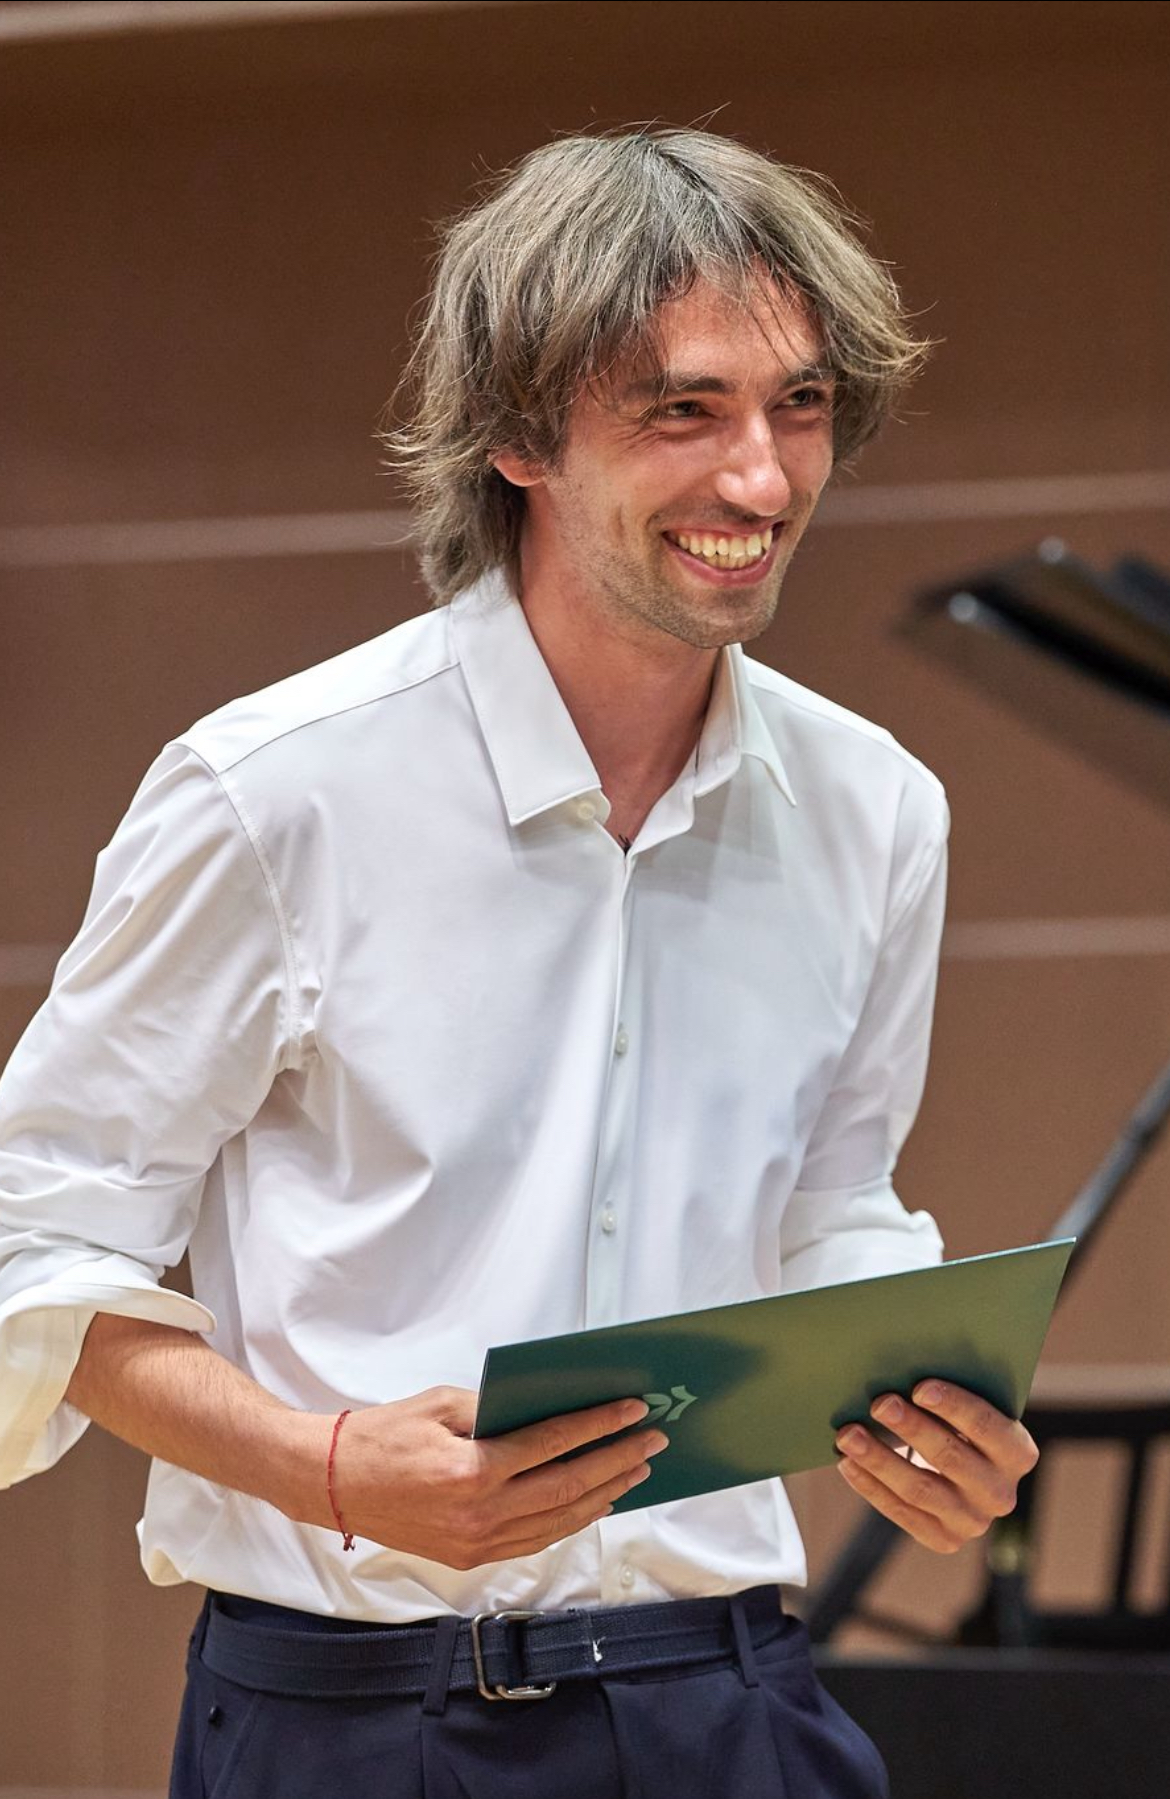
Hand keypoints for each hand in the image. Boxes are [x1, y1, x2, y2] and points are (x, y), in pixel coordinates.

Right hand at [318, 1387, 667, 1568]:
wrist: (331, 1484)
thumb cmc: (382, 1435)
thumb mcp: (441, 1405)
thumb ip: (498, 1411)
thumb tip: (550, 1409)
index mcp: (472, 1472)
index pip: (552, 1446)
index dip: (597, 1426)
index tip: (632, 1408)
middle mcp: (480, 1515)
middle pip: (567, 1489)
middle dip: (616, 1461)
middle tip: (651, 1440)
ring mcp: (476, 1543)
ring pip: (558, 1522)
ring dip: (603, 1495)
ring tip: (634, 1470)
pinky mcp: (469, 1557)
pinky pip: (534, 1540)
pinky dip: (568, 1520)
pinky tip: (592, 1502)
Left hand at [833, 1379, 1037, 1552]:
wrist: (965, 1477)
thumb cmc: (959, 1426)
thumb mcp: (970, 1409)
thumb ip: (950, 1395)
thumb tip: (902, 1369)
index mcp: (1019, 1453)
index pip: (987, 1426)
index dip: (954, 1406)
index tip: (919, 1386)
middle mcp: (1002, 1493)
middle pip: (950, 1457)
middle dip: (911, 1427)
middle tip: (879, 1403)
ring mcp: (973, 1522)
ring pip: (920, 1489)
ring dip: (880, 1459)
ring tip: (849, 1434)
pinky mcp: (944, 1540)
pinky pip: (901, 1513)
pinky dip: (870, 1485)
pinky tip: (848, 1463)